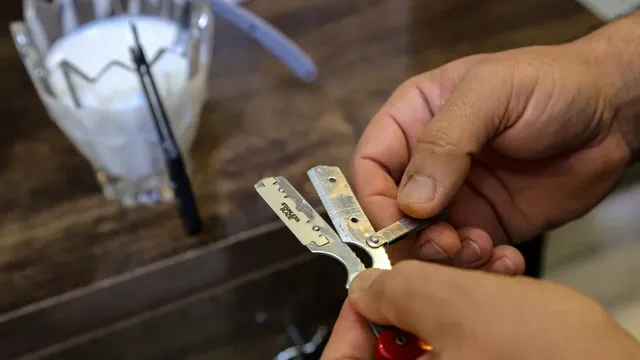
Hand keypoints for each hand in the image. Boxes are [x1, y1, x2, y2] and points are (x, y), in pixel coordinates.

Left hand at [321, 261, 639, 359]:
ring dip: (456, 289)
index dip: (352, 319)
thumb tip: (364, 289)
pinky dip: (481, 306)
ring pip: (433, 335)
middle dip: (416, 291)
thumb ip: (393, 290)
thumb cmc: (551, 357)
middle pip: (392, 344)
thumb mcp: (454, 305)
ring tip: (485, 261)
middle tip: (436, 260)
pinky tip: (505, 278)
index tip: (367, 287)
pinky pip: (467, 341)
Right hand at [352, 16, 639, 270]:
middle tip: (446, 244)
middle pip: (393, 213)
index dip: (374, 198)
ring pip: (425, 243)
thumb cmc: (551, 84)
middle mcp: (428, 163)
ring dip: (445, 258)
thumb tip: (412, 202)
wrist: (613, 113)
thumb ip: (445, 142)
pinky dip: (477, 270)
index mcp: (415, 120)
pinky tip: (503, 259)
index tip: (395, 223)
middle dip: (411, 237)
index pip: (371, 165)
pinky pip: (465, 259)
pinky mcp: (487, 226)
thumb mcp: (491, 93)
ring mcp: (457, 197)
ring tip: (480, 249)